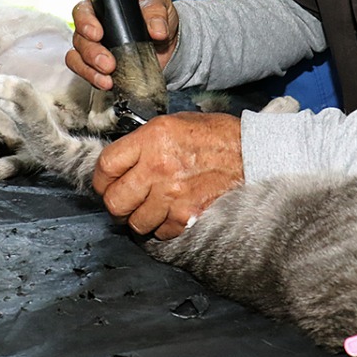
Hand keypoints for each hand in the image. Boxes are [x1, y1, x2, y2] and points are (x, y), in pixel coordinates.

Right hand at [67, 0, 178, 89]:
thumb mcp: (160, 5)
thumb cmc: (157, 17)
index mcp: (104, 8)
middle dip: (91, 53)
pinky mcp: (99, 67)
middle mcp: (94, 27)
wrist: (166, 43)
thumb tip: (157, 30)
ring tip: (107, 80)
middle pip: (80, 39)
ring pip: (78, 59)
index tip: (97, 34)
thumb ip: (157, 12)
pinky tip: (108, 84)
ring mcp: (94, 49)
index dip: (85, 22)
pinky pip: (87, 74)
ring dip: (90, 71)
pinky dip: (95, 80)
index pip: (83, 11)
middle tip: (108, 63)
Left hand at [93, 112, 242, 238]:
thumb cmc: (217, 136)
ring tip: (152, 209)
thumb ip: (144, 142)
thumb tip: (122, 162)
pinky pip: (161, 232)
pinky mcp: (189, 215)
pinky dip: (163, 228)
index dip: (101, 179)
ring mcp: (173, 194)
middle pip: (114, 201)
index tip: (107, 184)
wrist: (254, 153)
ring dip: (140, 219)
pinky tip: (172, 214)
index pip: (105, 166)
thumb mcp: (175, 123)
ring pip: (136, 223)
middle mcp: (158, 167)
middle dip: (117, 204)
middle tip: (126, 202)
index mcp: (152, 139)